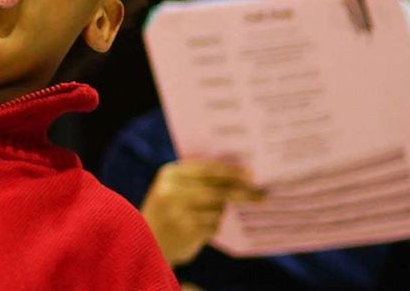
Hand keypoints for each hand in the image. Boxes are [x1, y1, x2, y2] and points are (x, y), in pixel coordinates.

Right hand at [140, 160, 264, 266]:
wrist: (147, 241)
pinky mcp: (186, 230)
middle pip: (216, 189)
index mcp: (170, 174)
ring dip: (224, 212)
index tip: (252, 174)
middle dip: (241, 192)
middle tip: (262, 195)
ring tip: (216, 214)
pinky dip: (215, 226)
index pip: (207, 168)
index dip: (231, 171)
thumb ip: (198, 181)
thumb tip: (239, 177)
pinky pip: (213, 225)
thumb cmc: (168, 211)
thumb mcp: (174, 189)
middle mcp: (172, 190)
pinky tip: (206, 228)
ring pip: (217, 208)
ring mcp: (178, 212)